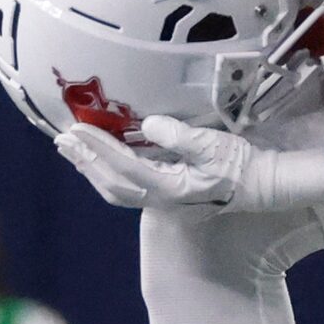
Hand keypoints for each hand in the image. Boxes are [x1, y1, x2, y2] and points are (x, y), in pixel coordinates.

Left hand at [54, 116, 323, 215]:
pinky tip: (100, 159)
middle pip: (112, 185)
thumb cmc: (240, 165)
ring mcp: (163, 200)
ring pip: (116, 190)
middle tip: (62, 140)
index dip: (98, 150)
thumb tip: (148, 123)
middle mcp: (161, 199)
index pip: (125, 168)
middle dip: (85, 162)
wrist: (262, 186)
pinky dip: (107, 172)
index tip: (76, 131)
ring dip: (92, 169)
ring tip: (73, 149)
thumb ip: (181, 137)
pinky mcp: (167, 194)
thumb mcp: (215, 146)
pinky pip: (127, 187)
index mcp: (171, 188)